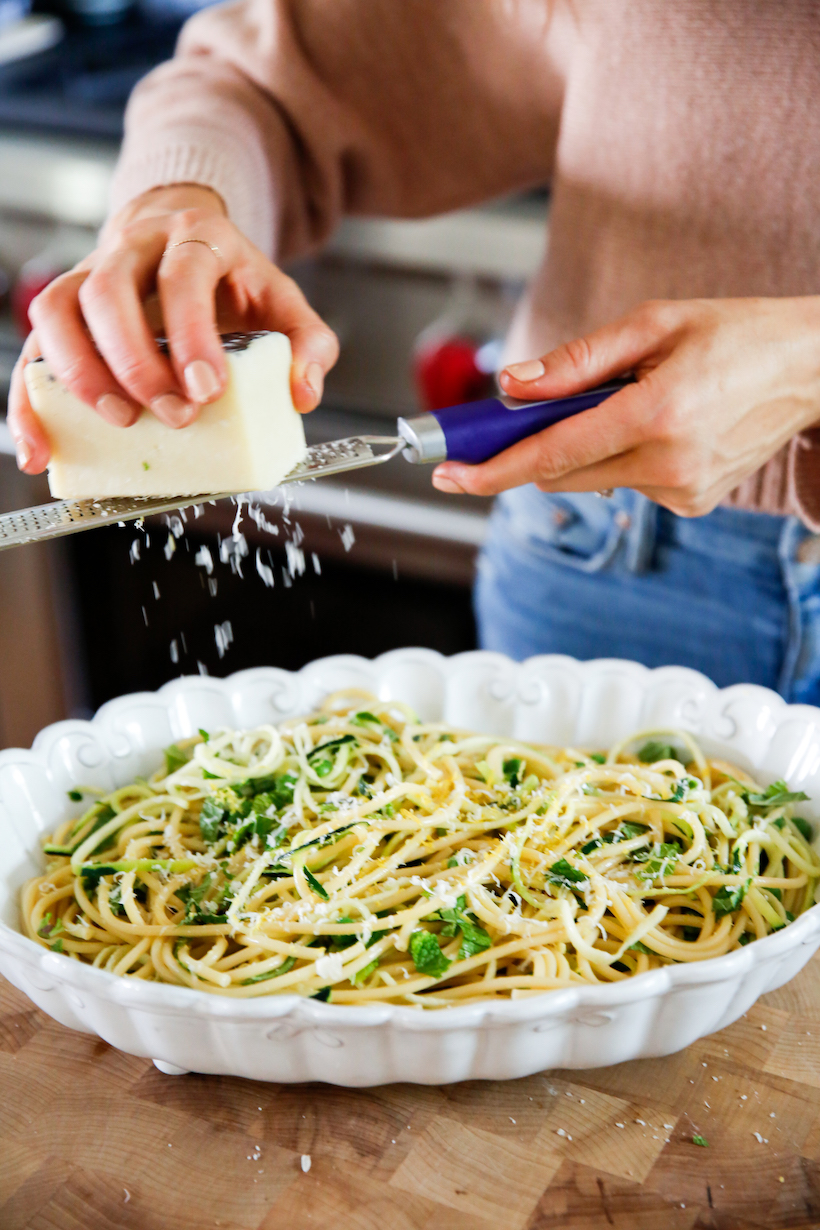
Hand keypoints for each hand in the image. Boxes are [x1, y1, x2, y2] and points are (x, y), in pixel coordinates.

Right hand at [9, 183, 338, 473]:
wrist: (187, 241)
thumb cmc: (234, 280)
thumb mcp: (284, 301)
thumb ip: (309, 344)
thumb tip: (303, 394)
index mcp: (194, 238)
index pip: (183, 275)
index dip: (191, 333)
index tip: (207, 389)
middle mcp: (132, 248)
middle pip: (109, 291)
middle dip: (135, 361)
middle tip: (170, 414)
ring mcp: (88, 274)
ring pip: (57, 309)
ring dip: (79, 373)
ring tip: (118, 421)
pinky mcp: (64, 311)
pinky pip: (31, 350)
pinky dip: (28, 403)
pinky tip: (39, 448)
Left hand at [432, 297, 819, 516]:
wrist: (811, 370)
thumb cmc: (735, 334)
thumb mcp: (653, 324)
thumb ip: (576, 360)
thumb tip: (513, 387)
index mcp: (656, 413)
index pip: (551, 454)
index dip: (492, 468)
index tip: (449, 474)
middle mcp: (668, 464)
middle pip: (561, 473)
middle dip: (530, 448)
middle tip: (517, 417)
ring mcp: (683, 491)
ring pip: (592, 479)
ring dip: (586, 446)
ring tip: (633, 401)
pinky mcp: (692, 503)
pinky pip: (628, 484)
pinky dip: (623, 457)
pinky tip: (661, 425)